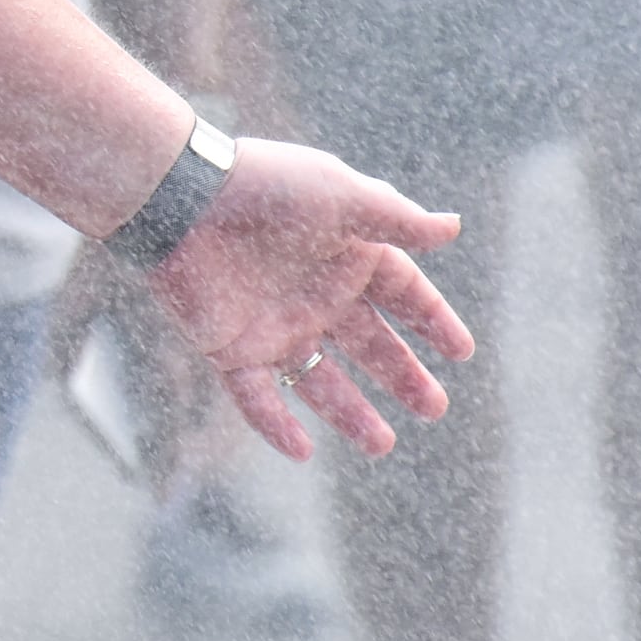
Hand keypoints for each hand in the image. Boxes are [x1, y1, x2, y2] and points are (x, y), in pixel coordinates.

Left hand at [149, 137, 471, 461]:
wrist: (180, 199)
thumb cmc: (264, 188)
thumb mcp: (341, 196)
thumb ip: (397, 218)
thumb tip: (453, 226)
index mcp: (344, 255)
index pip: (401, 294)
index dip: (431, 320)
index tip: (461, 352)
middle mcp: (312, 294)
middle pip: (368, 344)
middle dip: (401, 375)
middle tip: (433, 408)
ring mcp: (272, 324)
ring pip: (318, 379)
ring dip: (350, 413)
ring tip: (382, 444)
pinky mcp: (229, 347)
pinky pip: (256, 396)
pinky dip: (275, 425)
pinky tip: (301, 452)